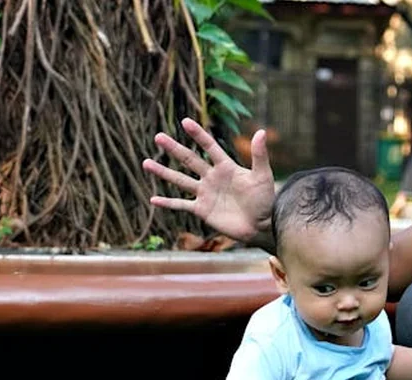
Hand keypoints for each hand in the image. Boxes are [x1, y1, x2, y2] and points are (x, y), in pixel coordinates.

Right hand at [141, 118, 275, 244]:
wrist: (261, 226)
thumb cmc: (265, 200)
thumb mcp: (263, 176)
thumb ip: (259, 155)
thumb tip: (261, 132)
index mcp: (226, 167)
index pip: (209, 147)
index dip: (198, 135)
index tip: (185, 121)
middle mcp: (212, 177)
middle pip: (189, 160)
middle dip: (173, 148)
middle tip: (158, 137)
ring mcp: (205, 193)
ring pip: (180, 180)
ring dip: (163, 172)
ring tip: (146, 162)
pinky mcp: (202, 210)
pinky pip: (181, 205)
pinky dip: (167, 203)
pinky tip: (153, 199)